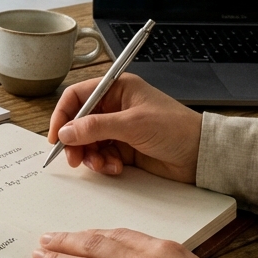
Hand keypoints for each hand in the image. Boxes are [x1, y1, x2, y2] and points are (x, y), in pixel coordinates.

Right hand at [47, 73, 202, 183]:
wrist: (201, 155)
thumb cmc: (176, 129)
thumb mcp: (133, 124)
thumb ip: (96, 127)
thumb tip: (66, 132)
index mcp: (117, 89)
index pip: (77, 97)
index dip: (63, 115)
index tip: (56, 136)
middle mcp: (115, 107)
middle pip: (79, 122)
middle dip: (75, 141)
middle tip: (75, 158)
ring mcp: (119, 128)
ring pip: (88, 142)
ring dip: (90, 156)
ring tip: (101, 165)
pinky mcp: (124, 148)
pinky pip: (101, 155)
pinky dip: (103, 164)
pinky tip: (115, 168)